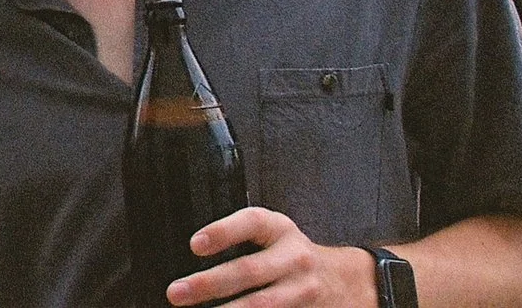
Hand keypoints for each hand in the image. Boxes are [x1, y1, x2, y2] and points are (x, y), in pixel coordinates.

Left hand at [168, 207, 376, 305]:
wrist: (344, 282)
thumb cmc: (291, 254)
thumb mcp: (274, 234)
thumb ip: (242, 237)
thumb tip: (193, 252)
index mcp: (281, 230)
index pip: (251, 223)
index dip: (223, 231)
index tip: (194, 245)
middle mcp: (293, 258)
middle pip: (249, 270)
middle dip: (209, 283)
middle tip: (176, 292)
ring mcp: (301, 290)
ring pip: (261, 304)